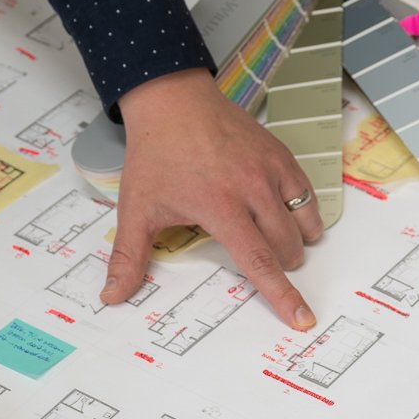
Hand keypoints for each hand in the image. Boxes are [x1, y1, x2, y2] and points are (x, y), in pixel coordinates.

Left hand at [100, 68, 323, 328]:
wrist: (172, 100)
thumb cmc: (155, 154)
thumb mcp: (137, 208)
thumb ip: (128, 257)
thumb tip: (112, 296)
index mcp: (219, 207)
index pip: (258, 262)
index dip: (282, 294)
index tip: (302, 318)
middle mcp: (251, 189)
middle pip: (284, 247)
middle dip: (281, 265)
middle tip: (265, 262)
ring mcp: (270, 169)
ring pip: (301, 222)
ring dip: (295, 242)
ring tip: (278, 241)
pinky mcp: (280, 154)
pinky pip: (306, 194)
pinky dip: (302, 212)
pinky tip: (287, 214)